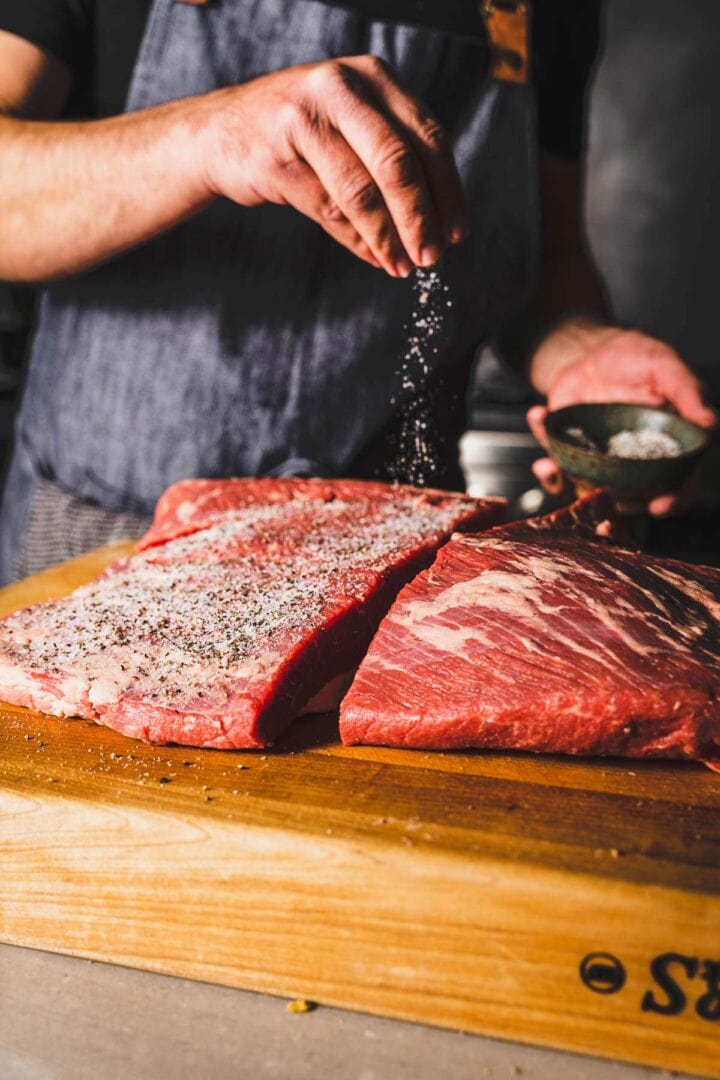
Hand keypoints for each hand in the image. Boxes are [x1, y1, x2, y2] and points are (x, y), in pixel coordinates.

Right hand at [200, 55, 466, 276]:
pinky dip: (357, 240)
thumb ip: (392, 157)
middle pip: (397, 161)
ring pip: (361, 191)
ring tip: (402, 266)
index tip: (457, 232)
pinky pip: (328, 210)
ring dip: (387, 238)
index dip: (447, 189)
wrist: (219, 134)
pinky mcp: (277, 158)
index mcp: (371, 76)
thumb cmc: (299, 134)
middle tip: (432, 256)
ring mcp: (303, 120)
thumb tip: (436, 225)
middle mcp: (339, 88)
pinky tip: (373, 257)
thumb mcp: (350, 127)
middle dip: (419, 217)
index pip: (426, 135)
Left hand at [526, 320, 716, 515]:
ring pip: (587, 493)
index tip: (661, 505)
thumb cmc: (634, 359)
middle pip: (631, 499)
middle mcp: (633, 464)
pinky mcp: (570, 458)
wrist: (591, 353)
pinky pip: (557, 473)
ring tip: (550, 462)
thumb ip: (687, 391)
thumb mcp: (664, 366)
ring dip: (564, 481)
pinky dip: (543, 460)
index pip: (678, 482)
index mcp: (664, 447)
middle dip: (615, 505)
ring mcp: (600, 465)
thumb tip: (710, 422)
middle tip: (602, 494)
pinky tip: (538, 418)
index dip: (674, 499)